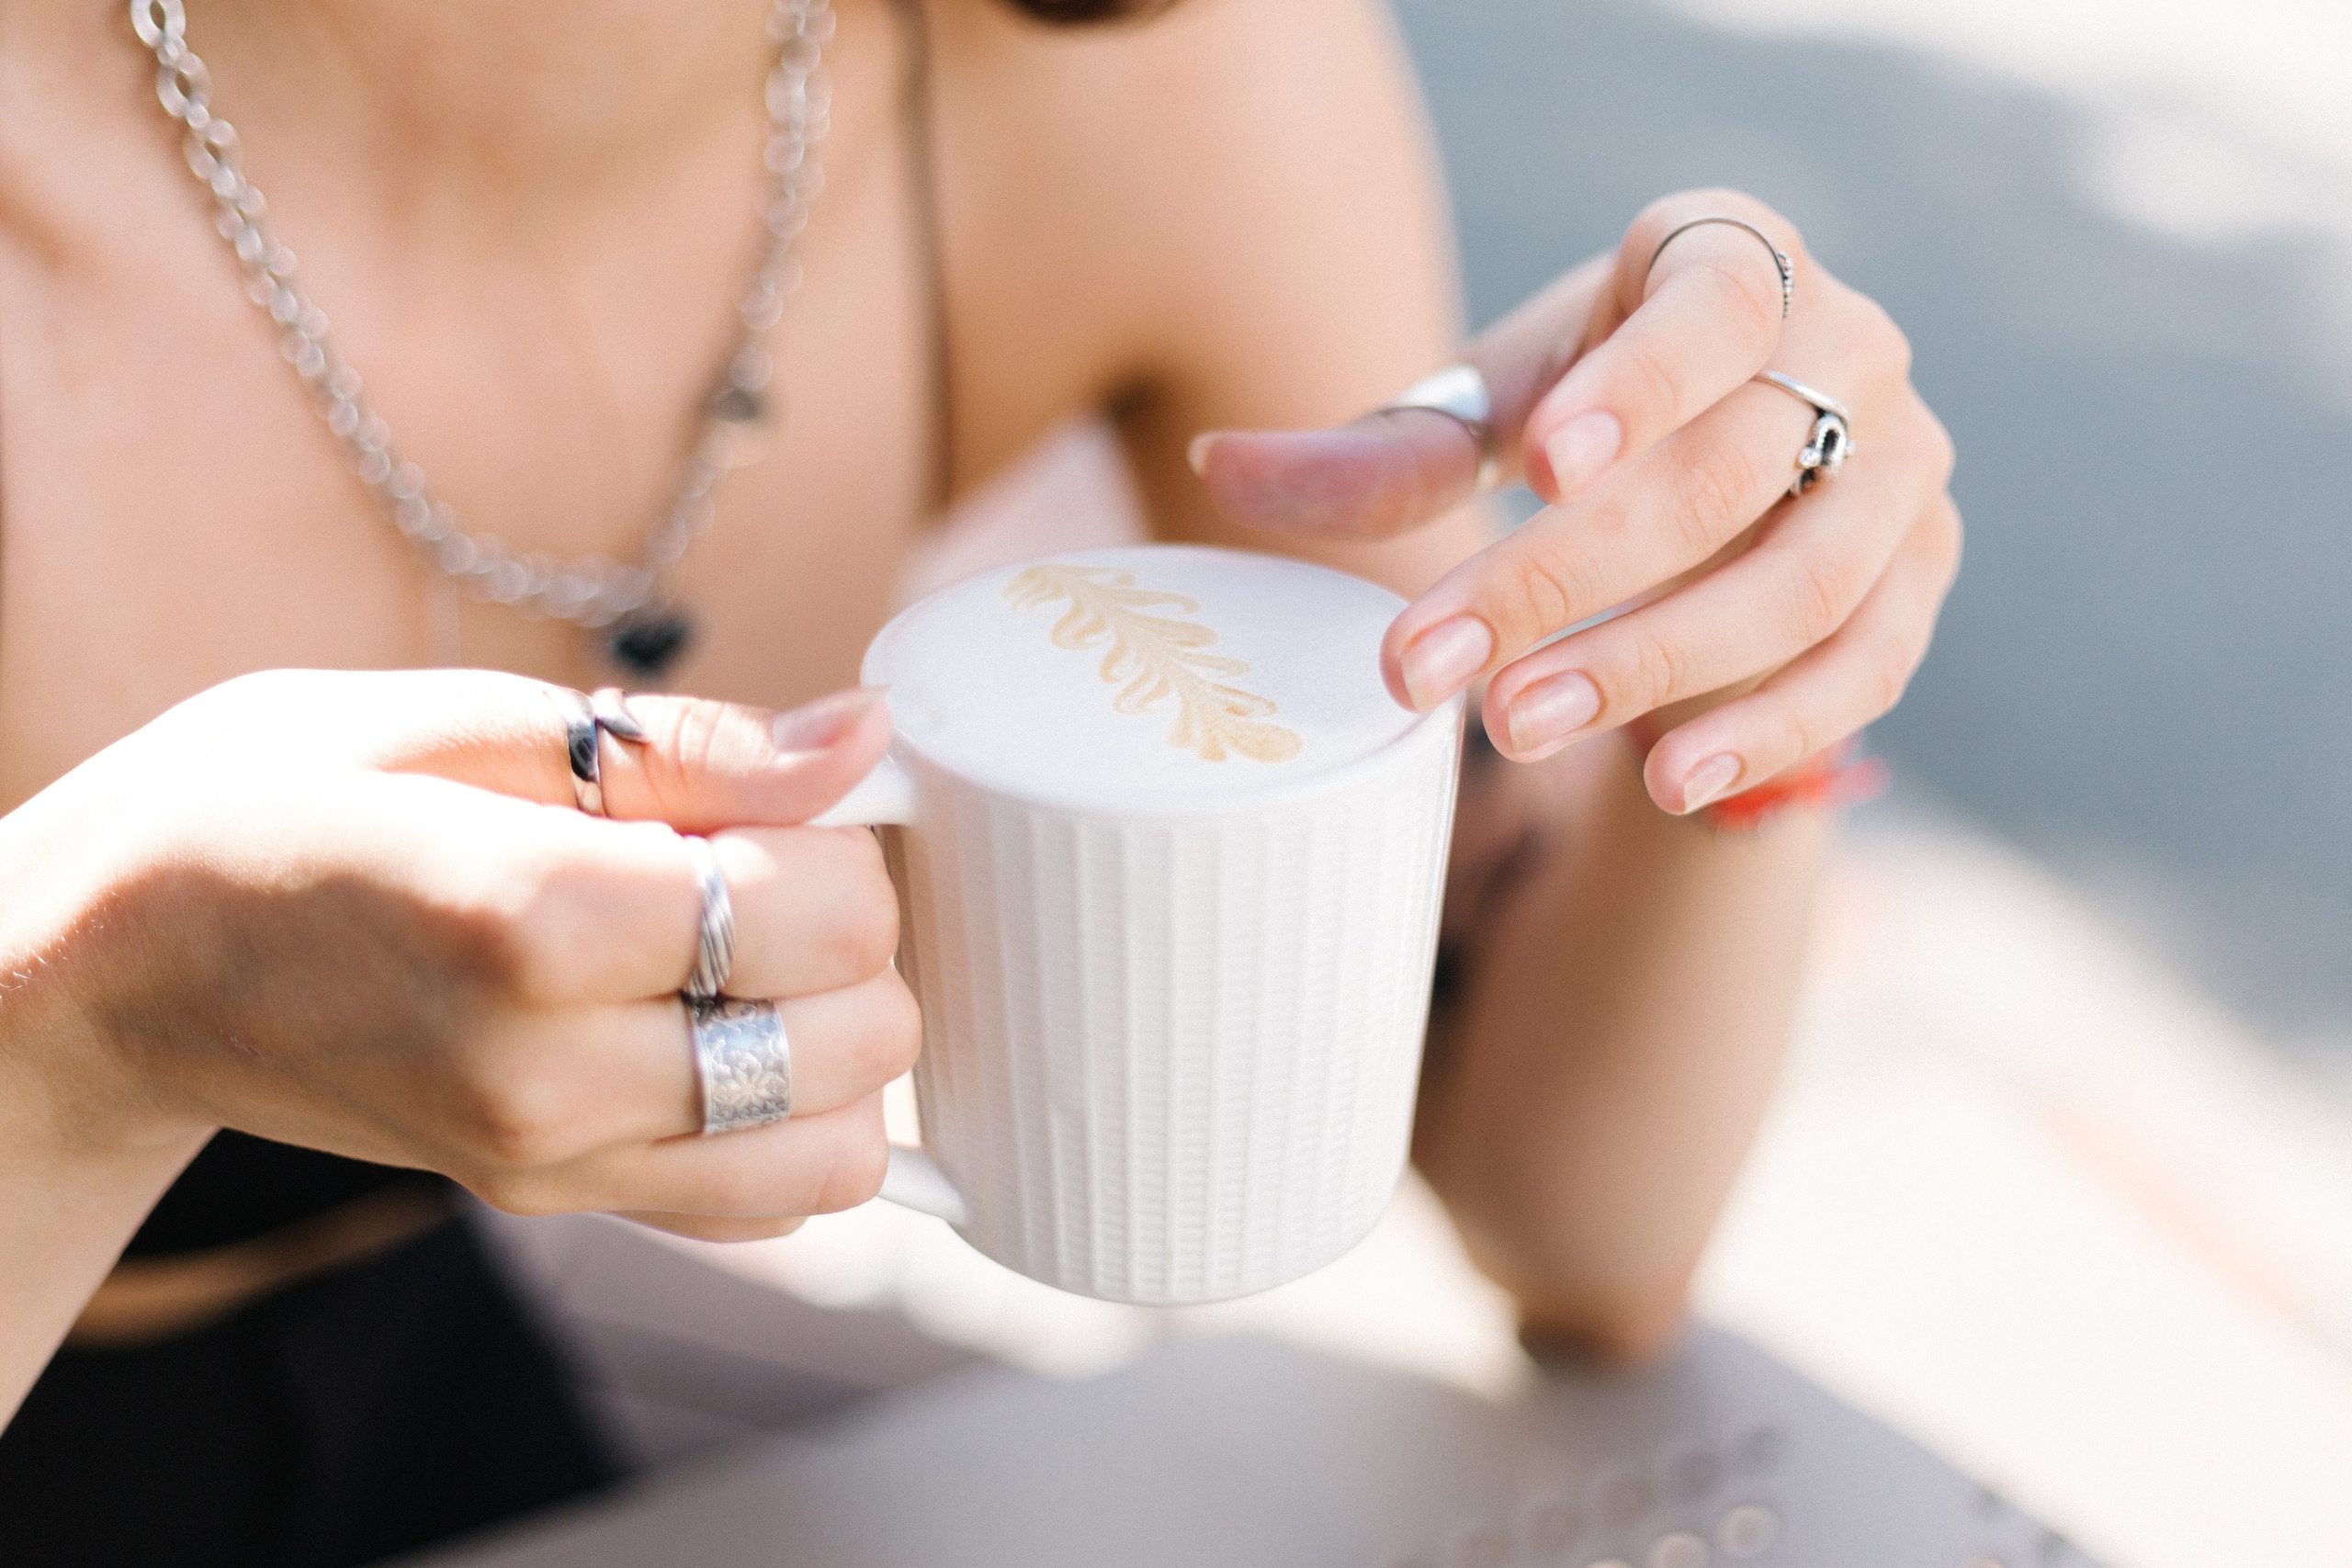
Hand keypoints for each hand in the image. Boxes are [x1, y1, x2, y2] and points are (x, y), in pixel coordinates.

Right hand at [12, 670, 916, 1242]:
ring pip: (835, 1158)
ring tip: (751, 962)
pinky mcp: (549, 1204)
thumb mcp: (464, 719)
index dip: (842, 842)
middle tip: (764, 876)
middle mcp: (550, 1075)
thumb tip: (865, 740)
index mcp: (529, 920)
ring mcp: (550, 1164)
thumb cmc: (274, 803)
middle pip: (859, 1041)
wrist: (119, 963)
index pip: (825, 916)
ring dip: (840, 1049)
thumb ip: (692, 749)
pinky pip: (762, 1208)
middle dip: (855, 944)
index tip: (774, 808)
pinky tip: (722, 1035)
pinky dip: (788, 1126)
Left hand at [1193, 189, 1958, 813]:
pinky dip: (1769, 732)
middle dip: (1570, 581)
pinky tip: (1668, 785)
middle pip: (1727, 473)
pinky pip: (1869, 666)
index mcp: (1733, 258)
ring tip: (1518, 729)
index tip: (1538, 463)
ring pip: (1803, 582)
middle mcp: (1852, 345)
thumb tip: (1222, 471)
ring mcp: (1906, 465)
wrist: (1723, 473)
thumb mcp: (1491, 417)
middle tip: (1437, 669)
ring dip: (1655, 668)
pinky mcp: (1924, 575)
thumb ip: (1381, 454)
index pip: (1708, 310)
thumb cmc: (1590, 417)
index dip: (1634, 386)